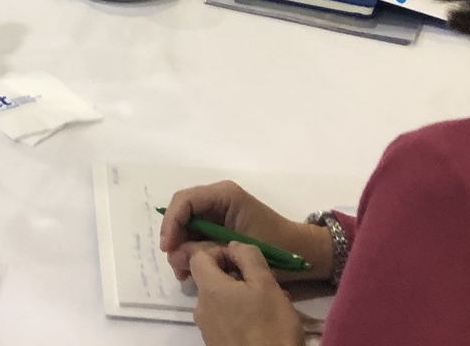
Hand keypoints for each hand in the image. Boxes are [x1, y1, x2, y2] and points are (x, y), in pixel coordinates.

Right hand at [159, 181, 333, 283]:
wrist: (301, 252)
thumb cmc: (275, 246)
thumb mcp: (238, 246)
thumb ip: (206, 248)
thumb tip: (177, 255)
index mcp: (223, 195)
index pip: (185, 201)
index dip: (171, 223)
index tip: (168, 248)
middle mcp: (216, 199)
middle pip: (182, 214)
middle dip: (175, 239)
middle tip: (177, 267)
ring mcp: (217, 213)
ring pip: (186, 227)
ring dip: (182, 249)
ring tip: (184, 273)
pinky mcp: (219, 228)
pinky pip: (197, 236)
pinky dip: (192, 253)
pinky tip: (193, 271)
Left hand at [190, 244, 305, 345]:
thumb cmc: (270, 326)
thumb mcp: (266, 284)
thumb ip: (248, 257)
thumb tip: (233, 245)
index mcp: (208, 289)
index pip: (199, 256)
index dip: (220, 251)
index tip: (243, 260)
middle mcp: (200, 308)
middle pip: (210, 279)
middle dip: (235, 275)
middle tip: (262, 282)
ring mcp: (207, 328)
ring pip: (220, 300)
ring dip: (241, 295)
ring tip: (268, 303)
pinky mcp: (216, 343)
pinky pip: (224, 319)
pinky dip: (239, 313)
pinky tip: (262, 321)